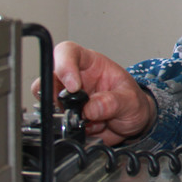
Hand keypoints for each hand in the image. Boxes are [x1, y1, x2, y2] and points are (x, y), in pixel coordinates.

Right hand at [29, 41, 155, 145]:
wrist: (133, 124)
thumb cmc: (132, 103)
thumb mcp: (131, 100)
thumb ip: (113, 102)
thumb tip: (91, 108)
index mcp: (91, 63)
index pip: (68, 52)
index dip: (64, 65)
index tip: (73, 86)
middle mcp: (75, 78)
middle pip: (49, 77)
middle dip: (56, 94)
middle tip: (72, 108)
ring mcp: (68, 99)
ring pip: (48, 102)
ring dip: (65, 115)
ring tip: (89, 120)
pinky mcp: (66, 117)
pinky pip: (58, 123)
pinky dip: (72, 129)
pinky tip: (91, 127)